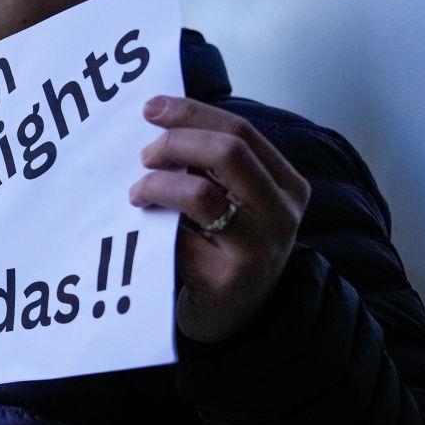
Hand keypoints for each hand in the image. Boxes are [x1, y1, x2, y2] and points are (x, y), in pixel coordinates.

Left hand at [130, 97, 309, 342]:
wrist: (234, 315)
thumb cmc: (225, 246)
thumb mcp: (233, 198)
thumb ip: (211, 163)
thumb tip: (160, 117)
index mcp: (285, 182)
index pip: (240, 130)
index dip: (191, 113)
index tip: (151, 109)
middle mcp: (281, 211)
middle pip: (229, 151)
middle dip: (176, 143)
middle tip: (145, 156)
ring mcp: (260, 246)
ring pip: (203, 193)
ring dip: (158, 184)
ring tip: (139, 193)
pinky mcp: (230, 277)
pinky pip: (181, 236)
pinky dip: (157, 222)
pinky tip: (146, 223)